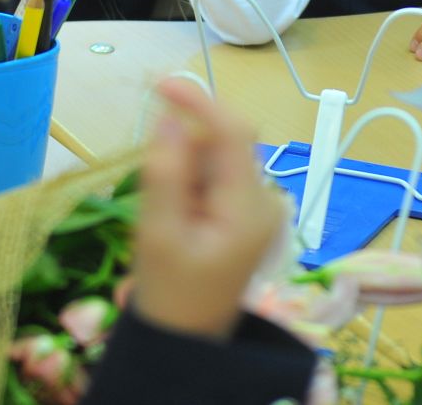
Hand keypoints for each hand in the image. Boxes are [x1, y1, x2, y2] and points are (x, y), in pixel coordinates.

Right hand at [130, 78, 290, 339]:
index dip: (199, 101)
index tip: (160, 83)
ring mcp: (258, 206)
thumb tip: (170, 118)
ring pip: (215, 159)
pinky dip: (190, 185)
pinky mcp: (246, 213)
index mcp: (249, 205)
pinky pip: (215, 178)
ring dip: (184, 172)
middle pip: (222, 144)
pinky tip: (179, 220)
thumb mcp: (159, 234)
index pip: (232, 132)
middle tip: (158, 197)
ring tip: (167, 218)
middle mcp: (264, 199)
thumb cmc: (170, 293)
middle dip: (184, 154)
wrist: (186, 338)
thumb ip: (165, 174)